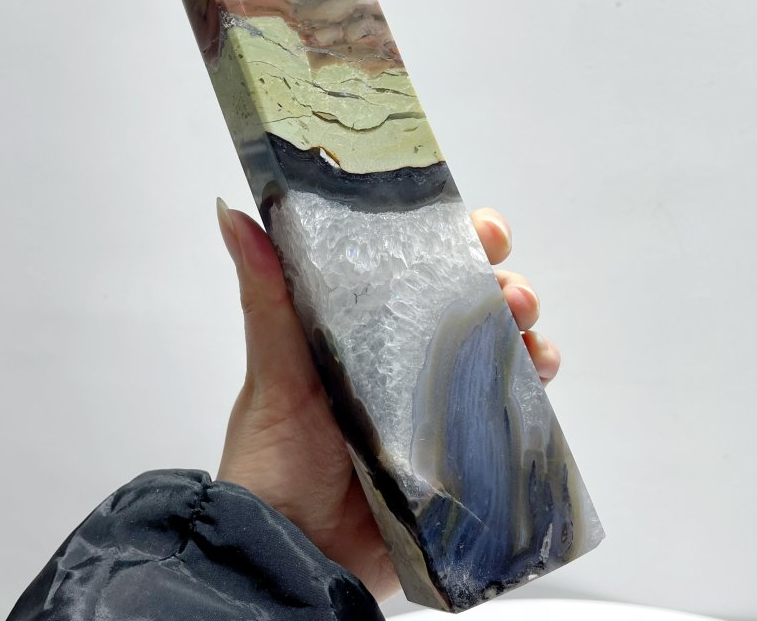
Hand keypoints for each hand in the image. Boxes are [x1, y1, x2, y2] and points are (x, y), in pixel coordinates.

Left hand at [214, 199, 560, 603]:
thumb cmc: (276, 462)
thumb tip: (232, 215)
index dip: (450, 240)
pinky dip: (534, 383)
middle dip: (498, 280)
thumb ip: (264, 294)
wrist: (297, 557)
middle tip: (507, 282)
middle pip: (466, 302)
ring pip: (497, 347)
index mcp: (361, 329)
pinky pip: (510, 408)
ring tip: (523, 321)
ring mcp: (436, 404)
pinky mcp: (461, 450)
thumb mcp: (274, 369)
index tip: (476, 227)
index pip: (414, 268)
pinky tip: (540, 370)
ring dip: (522, 325)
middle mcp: (403, 360)